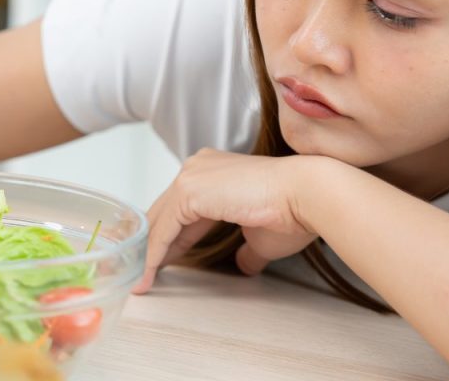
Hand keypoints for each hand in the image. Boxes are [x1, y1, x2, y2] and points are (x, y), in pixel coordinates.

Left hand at [133, 149, 318, 293]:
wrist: (307, 195)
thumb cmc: (293, 212)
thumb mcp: (260, 237)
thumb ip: (246, 250)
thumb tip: (244, 265)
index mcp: (214, 170)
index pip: (181, 208)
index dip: (170, 238)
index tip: (161, 262)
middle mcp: (198, 167)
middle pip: (164, 212)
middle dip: (153, 245)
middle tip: (142, 274)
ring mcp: (191, 176)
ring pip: (159, 220)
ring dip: (148, 253)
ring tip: (140, 281)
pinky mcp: (188, 191)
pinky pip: (163, 229)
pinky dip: (153, 253)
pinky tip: (149, 273)